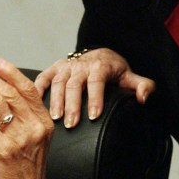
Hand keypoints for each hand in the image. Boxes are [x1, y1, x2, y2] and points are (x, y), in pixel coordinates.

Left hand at [0, 56, 53, 178]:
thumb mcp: (34, 141)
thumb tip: (5, 94)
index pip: (27, 88)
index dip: (9, 71)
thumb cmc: (26, 172)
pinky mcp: (1, 150)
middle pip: (8, 91)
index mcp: (44, 122)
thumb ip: (25, 118)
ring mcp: (19, 138)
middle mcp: (34, 127)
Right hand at [34, 47, 154, 128]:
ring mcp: (66, 66)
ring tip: (55, 119)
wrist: (99, 54)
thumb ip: (143, 86)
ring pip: (58, 82)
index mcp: (100, 66)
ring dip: (55, 101)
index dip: (95, 98)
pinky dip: (38, 87)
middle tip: (71, 124)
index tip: (94, 116)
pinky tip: (35, 102)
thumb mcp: (130, 76)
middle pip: (74, 85)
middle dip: (72, 105)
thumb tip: (143, 98)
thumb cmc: (114, 70)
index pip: (97, 82)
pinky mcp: (55, 68)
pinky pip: (44, 76)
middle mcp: (81, 65)